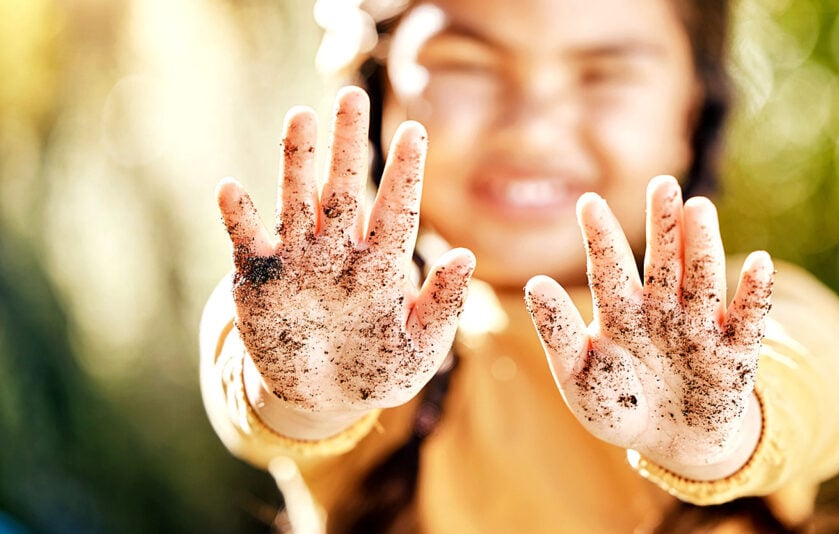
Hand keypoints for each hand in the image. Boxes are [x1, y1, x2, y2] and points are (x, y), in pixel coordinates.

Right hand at [217, 87, 474, 416]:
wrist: (321, 399)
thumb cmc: (377, 370)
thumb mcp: (420, 347)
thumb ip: (443, 305)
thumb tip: (468, 256)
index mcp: (382, 264)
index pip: (397, 208)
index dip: (405, 171)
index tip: (415, 130)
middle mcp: (339, 250)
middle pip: (343, 189)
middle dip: (347, 145)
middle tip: (351, 95)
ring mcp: (297, 260)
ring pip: (297, 201)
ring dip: (296, 161)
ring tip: (300, 116)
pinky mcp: (258, 277)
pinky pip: (247, 240)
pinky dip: (239, 216)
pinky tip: (231, 187)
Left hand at [524, 175, 772, 474]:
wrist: (669, 444)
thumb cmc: (619, 406)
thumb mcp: (579, 377)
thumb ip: (559, 333)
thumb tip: (533, 283)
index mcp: (621, 310)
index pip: (609, 268)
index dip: (601, 236)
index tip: (588, 202)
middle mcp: (663, 309)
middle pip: (663, 261)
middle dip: (663, 224)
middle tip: (662, 184)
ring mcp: (701, 327)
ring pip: (702, 281)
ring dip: (701, 246)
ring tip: (699, 208)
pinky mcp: (736, 354)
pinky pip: (748, 321)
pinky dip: (756, 294)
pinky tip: (760, 263)